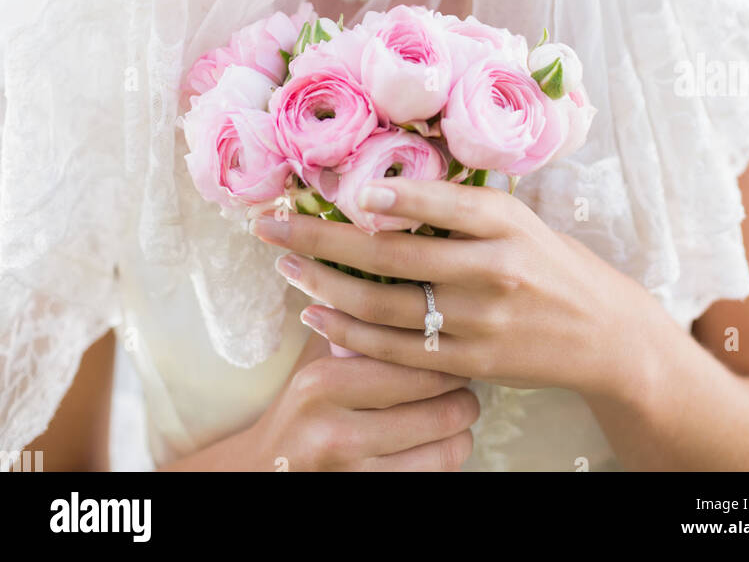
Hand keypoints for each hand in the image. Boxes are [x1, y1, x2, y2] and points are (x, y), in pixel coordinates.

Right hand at [160, 343, 478, 471]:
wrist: (262, 473)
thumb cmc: (301, 408)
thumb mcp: (316, 363)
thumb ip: (355, 326)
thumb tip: (410, 275)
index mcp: (325, 383)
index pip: (417, 363)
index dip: (449, 355)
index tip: (455, 347)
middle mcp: (337, 431)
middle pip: (442, 408)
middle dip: (464, 395)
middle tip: (464, 383)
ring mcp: (353, 473)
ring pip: (449, 449)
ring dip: (461, 431)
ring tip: (456, 414)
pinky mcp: (367, 496)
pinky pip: (437, 477)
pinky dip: (447, 459)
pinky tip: (438, 444)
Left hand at [251, 177, 642, 395]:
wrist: (603, 334)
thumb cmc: (550, 264)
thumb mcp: (518, 221)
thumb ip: (460, 208)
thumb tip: (380, 192)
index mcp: (507, 223)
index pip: (446, 203)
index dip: (398, 197)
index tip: (353, 191)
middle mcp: (494, 269)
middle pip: (396, 254)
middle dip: (324, 239)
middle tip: (274, 226)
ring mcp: (481, 321)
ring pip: (387, 306)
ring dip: (327, 287)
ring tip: (287, 269)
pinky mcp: (471, 362)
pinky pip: (398, 349)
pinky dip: (352, 334)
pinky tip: (317, 319)